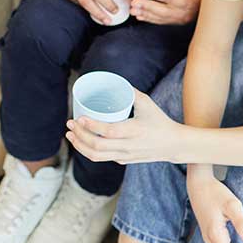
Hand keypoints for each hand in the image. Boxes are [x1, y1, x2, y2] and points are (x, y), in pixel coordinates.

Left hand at [65, 89, 182, 164]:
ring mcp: (125, 156)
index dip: (92, 126)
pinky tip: (81, 141)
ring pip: (96, 156)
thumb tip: (113, 81)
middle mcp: (128, 146)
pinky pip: (101, 158)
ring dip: (79, 146)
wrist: (173, 145)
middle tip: (70, 124)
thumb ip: (130, 92)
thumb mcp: (147, 104)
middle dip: (79, 135)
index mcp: (135, 131)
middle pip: (97, 146)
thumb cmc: (159, 121)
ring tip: (70, 135)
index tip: (80, 118)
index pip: (109, 132)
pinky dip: (88, 150)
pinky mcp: (123, 161)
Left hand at [130, 0, 204, 24]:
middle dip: (149, 7)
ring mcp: (180, 19)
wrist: (213, 10)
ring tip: (133, 9)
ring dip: (146, 13)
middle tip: (135, 3)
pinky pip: (161, 21)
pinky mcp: (175, 21)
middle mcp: (186, 13)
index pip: (181, 0)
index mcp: (195, 1)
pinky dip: (149, 19)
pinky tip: (139, 16)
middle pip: (166, 11)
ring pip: (161, 17)